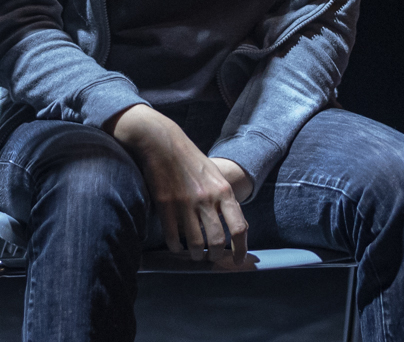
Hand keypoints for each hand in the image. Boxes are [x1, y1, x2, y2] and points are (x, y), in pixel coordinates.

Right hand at [107, 104, 249, 263]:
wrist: (163, 142)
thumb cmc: (190, 159)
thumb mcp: (215, 175)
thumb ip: (225, 199)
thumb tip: (236, 226)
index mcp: (223, 190)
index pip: (239, 227)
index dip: (240, 249)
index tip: (237, 260)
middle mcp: (206, 198)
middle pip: (217, 240)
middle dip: (215, 256)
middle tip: (212, 258)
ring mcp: (185, 203)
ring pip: (195, 243)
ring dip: (195, 255)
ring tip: (194, 255)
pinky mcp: (165, 205)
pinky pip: (172, 237)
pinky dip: (176, 247)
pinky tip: (177, 246)